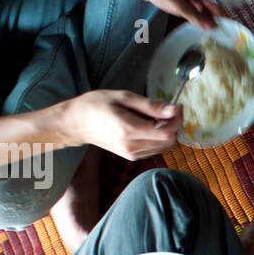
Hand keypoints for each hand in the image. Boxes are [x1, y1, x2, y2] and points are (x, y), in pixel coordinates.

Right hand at [60, 90, 181, 158]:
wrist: (77, 123)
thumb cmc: (96, 105)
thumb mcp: (123, 97)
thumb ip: (149, 105)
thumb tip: (172, 110)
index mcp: (129, 130)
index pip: (166, 132)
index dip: (177, 119)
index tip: (176, 105)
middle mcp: (132, 146)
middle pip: (169, 141)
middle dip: (174, 125)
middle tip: (168, 109)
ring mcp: (132, 154)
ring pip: (165, 147)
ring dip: (167, 131)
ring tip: (156, 115)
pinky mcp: (132, 156)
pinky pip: (155, 149)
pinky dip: (158, 137)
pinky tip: (148, 125)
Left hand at [125, 0, 224, 30]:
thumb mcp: (179, 6)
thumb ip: (196, 17)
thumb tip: (212, 27)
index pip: (215, 1)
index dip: (218, 15)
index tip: (219, 28)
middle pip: (208, 4)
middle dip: (208, 17)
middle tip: (208, 32)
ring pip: (198, 5)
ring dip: (199, 16)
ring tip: (199, 28)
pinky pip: (189, 4)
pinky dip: (190, 12)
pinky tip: (189, 21)